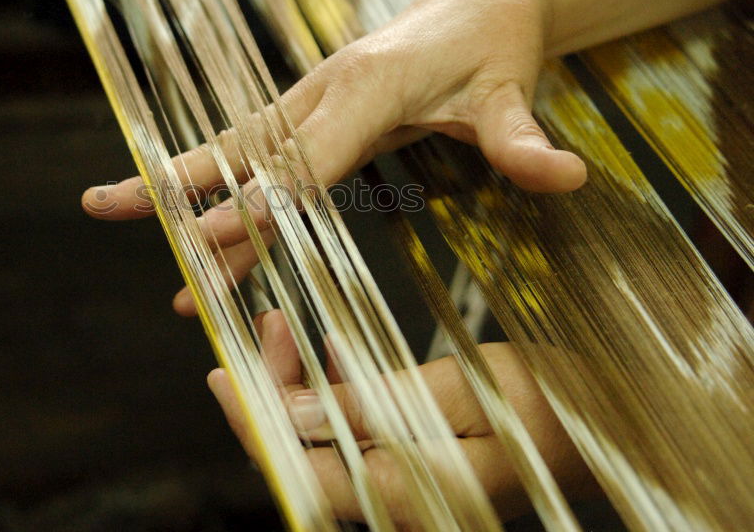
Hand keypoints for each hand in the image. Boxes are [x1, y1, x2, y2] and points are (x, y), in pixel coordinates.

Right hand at [82, 0, 586, 313]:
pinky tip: (179, 207)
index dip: (261, 200)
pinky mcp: (307, 109)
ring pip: (231, 147)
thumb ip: (522, 140)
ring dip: (174, 182)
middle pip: (241, 147)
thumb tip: (566, 177)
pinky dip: (207, 178)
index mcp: (366, 87)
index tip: (212, 237)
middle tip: (102, 206)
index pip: (306, 156)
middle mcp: (321, 90)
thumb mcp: (512, 91)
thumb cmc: (492, 46)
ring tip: (108, 208)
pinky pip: (249, 149)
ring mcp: (308, 98)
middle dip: (176, 184)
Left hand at [207, 310, 597, 525]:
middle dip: (269, 393)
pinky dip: (329, 392)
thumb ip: (376, 405)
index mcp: (406, 491)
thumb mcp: (461, 389)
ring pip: (319, 442)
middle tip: (260, 329)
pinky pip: (349, 435)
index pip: (302, 471)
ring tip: (282, 325)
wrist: (602, 420)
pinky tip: (323, 350)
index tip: (225, 377)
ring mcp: (401, 485)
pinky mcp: (409, 464)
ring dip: (295, 386)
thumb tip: (296, 413)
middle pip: (301, 458)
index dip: (255, 424)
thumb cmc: (547, 401)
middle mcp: (395, 500)